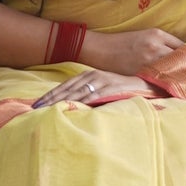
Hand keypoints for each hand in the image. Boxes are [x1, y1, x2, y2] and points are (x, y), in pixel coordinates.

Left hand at [31, 69, 160, 109]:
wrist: (151, 82)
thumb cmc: (127, 89)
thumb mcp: (107, 89)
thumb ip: (92, 94)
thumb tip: (75, 105)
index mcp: (91, 75)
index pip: (67, 85)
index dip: (51, 94)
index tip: (37, 104)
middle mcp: (95, 76)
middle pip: (68, 88)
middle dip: (51, 98)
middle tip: (34, 108)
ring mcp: (105, 81)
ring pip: (78, 91)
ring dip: (61, 100)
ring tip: (46, 110)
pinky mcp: (114, 87)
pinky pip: (95, 95)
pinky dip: (82, 101)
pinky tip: (71, 107)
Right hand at [78, 27, 185, 75]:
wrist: (102, 50)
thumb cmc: (125, 42)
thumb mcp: (146, 36)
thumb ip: (164, 43)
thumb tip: (184, 54)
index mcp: (157, 35)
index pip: (183, 46)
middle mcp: (155, 47)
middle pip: (181, 59)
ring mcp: (147, 61)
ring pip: (171, 71)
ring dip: (178, 77)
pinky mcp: (140, 74)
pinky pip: (158, 81)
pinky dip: (165, 84)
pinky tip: (170, 89)